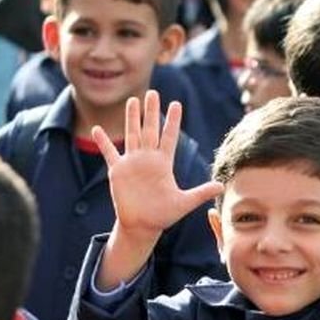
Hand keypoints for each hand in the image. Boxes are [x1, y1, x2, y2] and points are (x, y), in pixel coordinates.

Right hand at [92, 92, 222, 288]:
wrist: (142, 226)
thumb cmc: (163, 215)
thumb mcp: (184, 202)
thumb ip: (201, 192)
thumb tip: (221, 186)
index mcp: (164, 163)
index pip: (169, 137)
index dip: (172, 121)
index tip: (176, 104)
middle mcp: (148, 159)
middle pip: (150, 129)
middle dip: (151, 111)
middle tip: (152, 92)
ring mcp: (132, 163)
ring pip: (132, 134)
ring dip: (132, 118)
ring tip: (132, 101)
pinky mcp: (118, 171)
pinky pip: (109, 153)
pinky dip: (103, 142)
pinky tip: (97, 129)